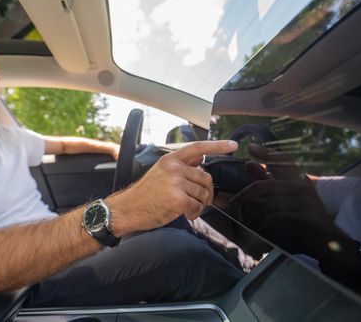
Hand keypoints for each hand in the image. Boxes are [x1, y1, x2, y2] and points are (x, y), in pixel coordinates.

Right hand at [107, 140, 237, 235]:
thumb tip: (201, 158)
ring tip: (188, 208)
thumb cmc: (144, 194)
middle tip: (198, 201)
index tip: (232, 145)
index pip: (198, 148)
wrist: (127, 209)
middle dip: (206, 192)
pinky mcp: (177, 199)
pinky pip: (197, 207)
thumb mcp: (161, 172)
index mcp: (170, 159)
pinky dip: (194, 214)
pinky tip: (185, 215)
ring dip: (199, 205)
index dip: (217, 146)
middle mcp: (174, 168)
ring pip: (203, 194)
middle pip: (206, 178)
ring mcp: (176, 183)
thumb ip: (181, 165)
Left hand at [229, 144, 344, 256]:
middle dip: (245, 195)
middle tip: (233, 203)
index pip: (282, 160)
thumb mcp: (286, 195)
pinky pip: (274, 217)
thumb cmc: (303, 215)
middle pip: (265, 186)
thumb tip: (248, 162)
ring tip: (243, 219)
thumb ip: (267, 179)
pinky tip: (255, 227)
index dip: (266, 153)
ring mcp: (305, 201)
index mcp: (300, 178)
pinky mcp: (304, 216)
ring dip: (251, 212)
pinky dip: (261, 223)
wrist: (326, 239)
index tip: (250, 147)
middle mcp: (303, 186)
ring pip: (267, 203)